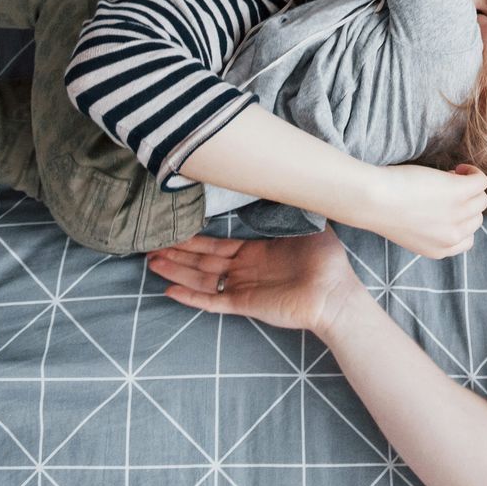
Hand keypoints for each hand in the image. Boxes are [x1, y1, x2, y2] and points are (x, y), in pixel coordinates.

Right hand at [149, 230, 362, 331]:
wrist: (336, 292)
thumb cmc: (326, 261)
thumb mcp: (307, 225)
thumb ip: (291, 209)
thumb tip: (284, 181)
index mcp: (256, 252)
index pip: (217, 246)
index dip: (194, 241)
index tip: (174, 233)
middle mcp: (245, 270)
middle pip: (202, 261)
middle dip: (177, 255)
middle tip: (150, 248)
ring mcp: (243, 288)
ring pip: (201, 279)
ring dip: (177, 271)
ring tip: (152, 263)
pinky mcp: (245, 304)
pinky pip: (212, 301)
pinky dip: (191, 296)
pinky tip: (170, 290)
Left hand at [357, 162, 486, 258]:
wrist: (373, 199)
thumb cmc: (382, 209)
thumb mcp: (411, 231)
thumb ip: (430, 228)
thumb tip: (447, 205)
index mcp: (440, 250)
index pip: (467, 239)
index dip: (460, 221)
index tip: (446, 207)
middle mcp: (452, 236)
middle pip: (475, 218)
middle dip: (464, 203)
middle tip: (443, 188)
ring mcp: (458, 214)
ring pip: (481, 200)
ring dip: (469, 187)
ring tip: (450, 176)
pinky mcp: (459, 192)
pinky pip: (481, 182)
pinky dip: (473, 173)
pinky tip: (459, 169)